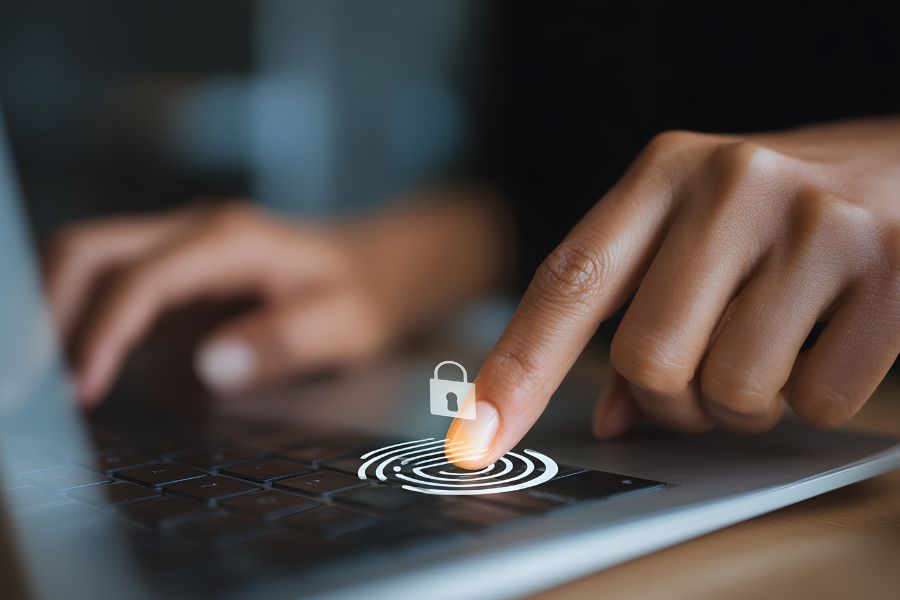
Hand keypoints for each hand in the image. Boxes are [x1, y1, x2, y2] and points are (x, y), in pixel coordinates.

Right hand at [45, 193, 504, 405]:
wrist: (380, 264)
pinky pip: (111, 285)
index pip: (141, 280)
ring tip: (34, 379)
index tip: (79, 392)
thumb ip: (281, 344)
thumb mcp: (344, 324)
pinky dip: (80, 320)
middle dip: (42, 309)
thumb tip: (208, 368)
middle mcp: (196, 231)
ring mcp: (182, 247)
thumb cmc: (365, 294)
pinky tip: (72, 366)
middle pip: (89, 249)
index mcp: (231, 240)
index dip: (101, 334)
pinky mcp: (178, 273)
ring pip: (89, 260)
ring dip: (49, 312)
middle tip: (24, 383)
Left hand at [448, 119, 899, 467]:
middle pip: (647, 361)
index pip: (567, 283)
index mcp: (663, 172)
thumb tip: (608, 415)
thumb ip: (638, 307)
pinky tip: (828, 340)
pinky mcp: (889, 267)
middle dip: (671, 400)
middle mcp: (730, 183)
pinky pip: (817, 400)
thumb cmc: (779, 208)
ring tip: (773, 348)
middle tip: (705, 375)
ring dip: (743, 404)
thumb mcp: (696, 230)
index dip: (515, 372)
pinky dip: (814, 398)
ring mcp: (812, 222)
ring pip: (732, 391)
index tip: (474, 439)